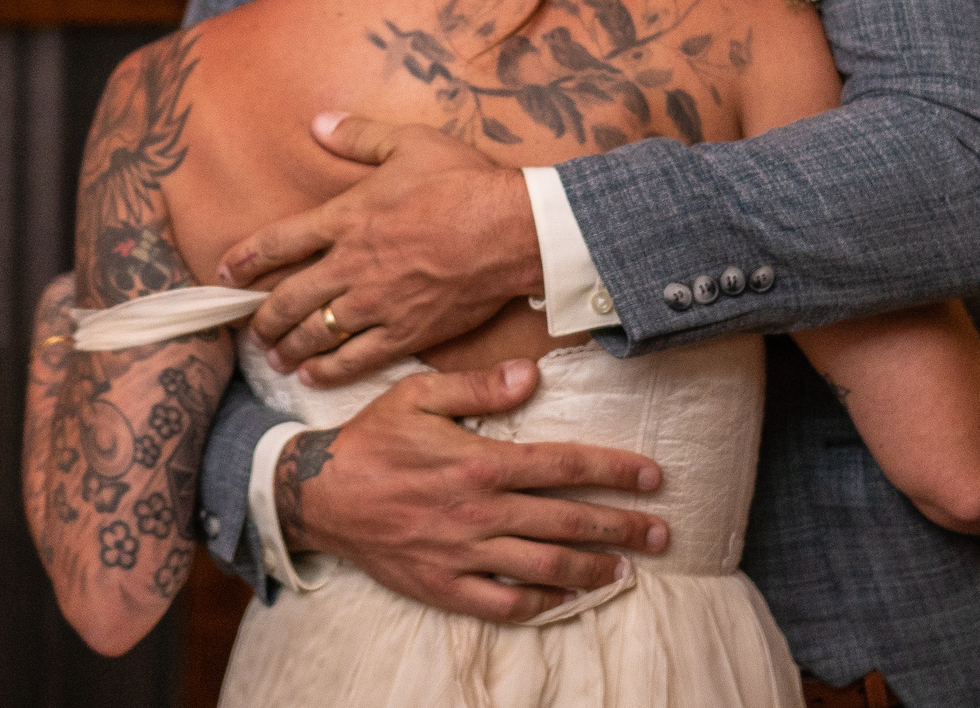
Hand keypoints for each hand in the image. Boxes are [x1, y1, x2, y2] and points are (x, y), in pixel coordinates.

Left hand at [219, 113, 537, 385]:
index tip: (225, 273)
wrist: (513, 229)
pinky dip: (329, 370)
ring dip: (289, 346)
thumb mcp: (410, 142)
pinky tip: (312, 376)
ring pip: (317, 332)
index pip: (279, 241)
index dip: (245, 258)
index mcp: (348, 217)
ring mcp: (378, 302)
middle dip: (263, 317)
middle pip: (289, 297)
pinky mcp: (407, 331)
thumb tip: (319, 121)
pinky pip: (357, 358)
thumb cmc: (464, 181)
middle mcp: (353, 264)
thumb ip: (359, 136)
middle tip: (250, 329)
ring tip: (273, 357)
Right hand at [279, 359, 670, 621]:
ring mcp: (463, 554)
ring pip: (545, 566)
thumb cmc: (371, 440)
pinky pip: (504, 604)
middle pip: (567, 521)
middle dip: (622, 526)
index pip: (563, 466)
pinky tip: (567, 598)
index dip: (614, 471)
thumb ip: (478, 385)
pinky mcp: (444, 586)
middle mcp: (479, 512)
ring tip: (627, 568)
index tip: (652, 478)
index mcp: (479, 463)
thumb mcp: (418, 394)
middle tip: (662, 533)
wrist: (317, 495)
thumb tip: (531, 375)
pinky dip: (541, 605)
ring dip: (593, 568)